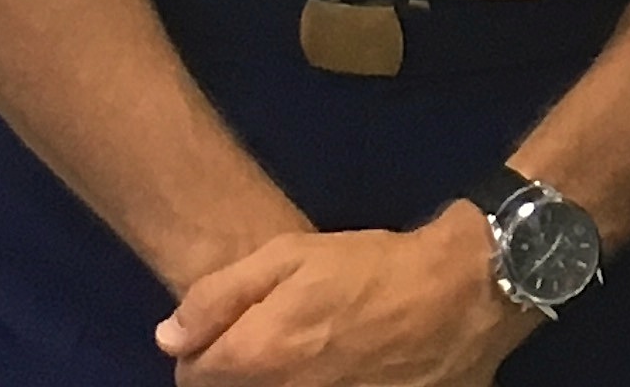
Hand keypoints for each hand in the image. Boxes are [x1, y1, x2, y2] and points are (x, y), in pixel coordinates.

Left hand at [161, 202, 538, 385]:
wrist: (460, 296)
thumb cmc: (371, 267)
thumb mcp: (290, 255)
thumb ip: (219, 296)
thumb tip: (169, 338)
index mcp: (257, 359)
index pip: (192, 378)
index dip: (203, 351)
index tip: (227, 332)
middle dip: (239, 373)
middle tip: (275, 341)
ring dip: (279, 382)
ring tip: (311, 353)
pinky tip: (344, 369)